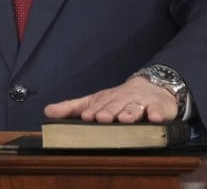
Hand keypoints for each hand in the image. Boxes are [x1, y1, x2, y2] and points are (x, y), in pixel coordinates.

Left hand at [43, 77, 177, 123]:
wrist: (152, 86)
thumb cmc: (119, 99)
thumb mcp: (95, 101)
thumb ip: (72, 108)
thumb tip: (47, 111)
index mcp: (106, 99)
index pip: (98, 105)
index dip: (92, 110)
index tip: (86, 116)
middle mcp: (122, 100)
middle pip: (115, 105)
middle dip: (109, 111)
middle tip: (102, 118)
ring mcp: (141, 103)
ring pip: (135, 108)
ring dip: (130, 113)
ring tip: (124, 119)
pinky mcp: (159, 107)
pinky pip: (158, 110)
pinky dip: (157, 114)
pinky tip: (155, 118)